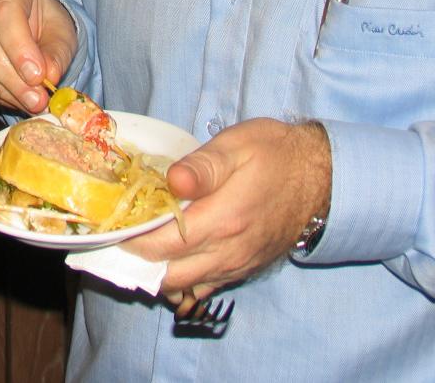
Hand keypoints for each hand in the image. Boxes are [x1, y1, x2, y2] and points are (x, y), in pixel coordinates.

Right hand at [0, 0, 77, 111]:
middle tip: (36, 99)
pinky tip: (12, 98)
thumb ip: (57, 52)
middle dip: (12, 76)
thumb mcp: (61, 32)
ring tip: (29, 102)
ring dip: (2, 88)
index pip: (4, 11)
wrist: (25, 22)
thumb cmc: (43, 22)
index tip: (38, 76)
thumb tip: (49, 75)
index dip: (19, 47)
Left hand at [118, 119, 330, 302]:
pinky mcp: (244, 270)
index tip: (112, 222)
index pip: (160, 245)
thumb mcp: (238, 146)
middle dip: (138, 259)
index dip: (130, 238)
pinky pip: (204, 288)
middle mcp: (228, 252)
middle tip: (122, 232)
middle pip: (167, 274)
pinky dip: (182, 279)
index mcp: (223, 220)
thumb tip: (172, 181)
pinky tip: (171, 255)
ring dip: (158, 271)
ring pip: (184, 287)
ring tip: (142, 242)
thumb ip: (202, 166)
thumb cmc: (275, 154)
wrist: (322, 178)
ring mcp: (237, 266)